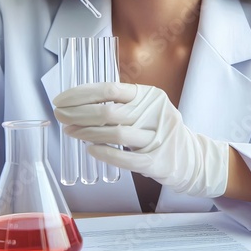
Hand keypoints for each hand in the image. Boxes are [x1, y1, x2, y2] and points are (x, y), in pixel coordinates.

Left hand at [54, 82, 228, 197]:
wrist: (191, 156)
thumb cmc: (159, 128)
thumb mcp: (146, 106)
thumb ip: (121, 102)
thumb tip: (80, 102)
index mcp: (148, 94)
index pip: (109, 89)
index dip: (81, 94)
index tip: (61, 99)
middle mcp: (154, 112)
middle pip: (108, 112)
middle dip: (77, 113)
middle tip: (59, 115)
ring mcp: (156, 137)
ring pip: (114, 134)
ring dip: (86, 133)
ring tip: (69, 131)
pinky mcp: (156, 161)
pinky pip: (125, 158)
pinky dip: (104, 153)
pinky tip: (89, 149)